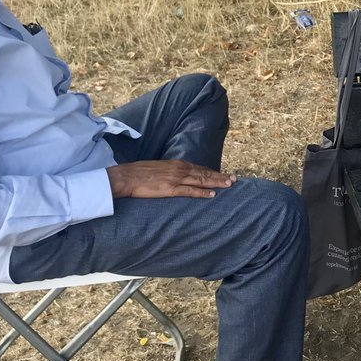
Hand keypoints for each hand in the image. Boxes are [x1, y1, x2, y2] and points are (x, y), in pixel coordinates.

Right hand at [107, 160, 236, 198]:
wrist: (126, 176)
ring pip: (201, 181)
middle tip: (235, 179)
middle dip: (220, 177)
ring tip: (229, 185)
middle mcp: (179, 169)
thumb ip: (171, 172)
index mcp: (177, 164)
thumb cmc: (140, 173)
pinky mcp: (170, 189)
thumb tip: (178, 176)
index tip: (224, 174)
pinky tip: (212, 195)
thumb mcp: (159, 168)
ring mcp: (176, 179)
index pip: (199, 168)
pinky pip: (190, 192)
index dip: (213, 172)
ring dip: (216, 183)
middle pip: (204, 173)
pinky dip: (202, 193)